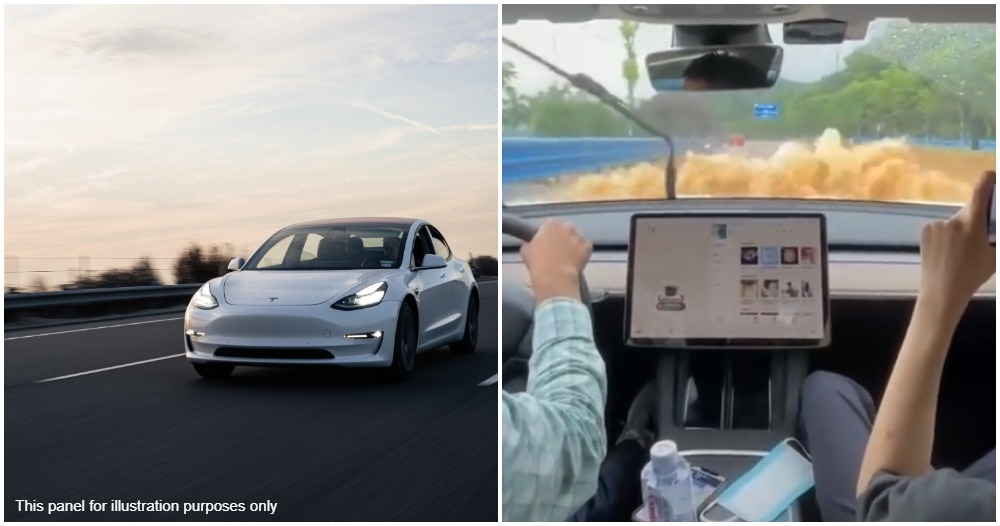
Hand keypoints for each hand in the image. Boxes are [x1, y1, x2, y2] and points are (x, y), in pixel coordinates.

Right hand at [520, 220, 591, 302]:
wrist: (554, 277)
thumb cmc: (537, 263)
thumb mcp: (525, 250)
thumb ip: (529, 243)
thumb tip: (530, 244)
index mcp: (550, 224)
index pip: (548, 225)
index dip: (546, 235)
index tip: (544, 243)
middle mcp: (566, 226)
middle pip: (564, 229)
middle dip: (561, 237)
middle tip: (556, 250)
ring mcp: (578, 236)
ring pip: (576, 237)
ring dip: (572, 244)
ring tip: (567, 257)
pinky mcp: (587, 247)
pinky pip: (586, 246)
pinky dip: (582, 251)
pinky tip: (577, 259)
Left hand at [917, 171, 995, 317]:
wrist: (942, 292)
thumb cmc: (973, 275)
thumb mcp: (995, 254)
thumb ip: (997, 235)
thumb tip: (992, 225)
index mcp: (973, 223)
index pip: (981, 189)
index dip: (988, 179)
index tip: (992, 177)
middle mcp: (953, 219)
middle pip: (970, 210)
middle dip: (977, 218)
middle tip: (979, 238)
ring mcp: (936, 225)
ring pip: (955, 221)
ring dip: (961, 229)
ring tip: (960, 251)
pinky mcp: (925, 231)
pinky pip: (942, 227)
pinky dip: (946, 235)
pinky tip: (946, 251)